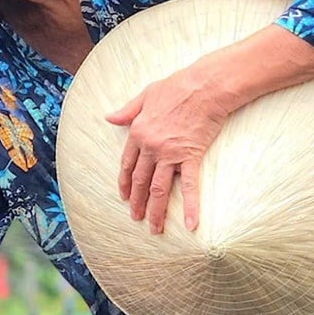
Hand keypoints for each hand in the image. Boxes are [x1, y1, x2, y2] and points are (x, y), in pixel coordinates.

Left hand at [106, 63, 234, 233]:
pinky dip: (190, 206)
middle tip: (136, 219)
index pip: (127, 165)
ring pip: (158, 189)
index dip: (124, 183)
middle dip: (137, 203)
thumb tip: (109, 117)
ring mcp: (170, 154)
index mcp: (138, 133)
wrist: (204, 86)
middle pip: (140, 182)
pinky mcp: (190, 156)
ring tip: (155, 229)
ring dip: (156, 211)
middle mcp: (150, 147)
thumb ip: (127, 111)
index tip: (124, 196)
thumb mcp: (145, 95)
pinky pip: (190, 186)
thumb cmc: (177, 86)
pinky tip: (191, 224)